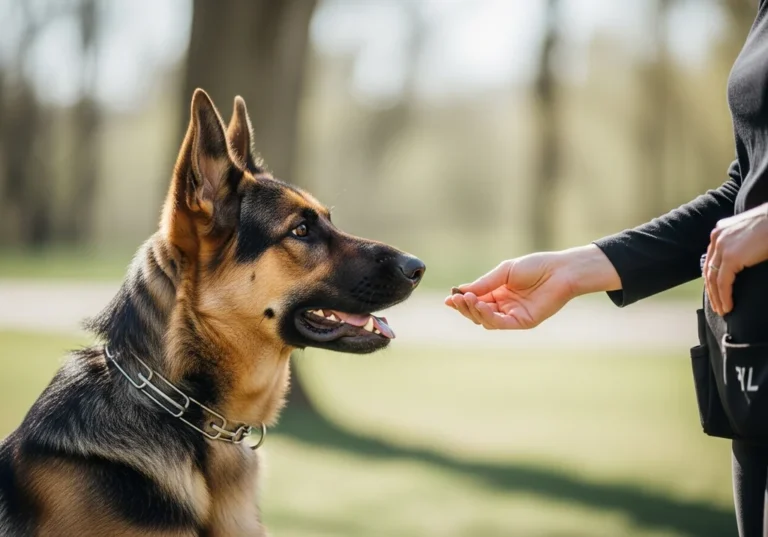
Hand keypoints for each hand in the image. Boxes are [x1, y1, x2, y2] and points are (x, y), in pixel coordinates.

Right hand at [444, 246, 619, 329]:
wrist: (560, 271)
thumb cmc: (535, 267)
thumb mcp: (504, 272)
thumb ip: (484, 283)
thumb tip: (460, 291)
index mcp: (498, 292)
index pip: (475, 300)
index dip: (461, 301)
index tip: (449, 298)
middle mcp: (504, 306)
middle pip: (477, 313)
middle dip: (464, 307)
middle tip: (456, 298)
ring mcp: (512, 315)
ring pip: (486, 320)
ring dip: (474, 311)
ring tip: (468, 299)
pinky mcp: (523, 322)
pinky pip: (500, 323)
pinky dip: (488, 316)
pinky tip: (481, 306)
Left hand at [704, 203, 767, 314]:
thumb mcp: (753, 234)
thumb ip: (743, 245)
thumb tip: (743, 260)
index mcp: (721, 230)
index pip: (711, 259)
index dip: (712, 277)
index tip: (716, 292)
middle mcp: (717, 237)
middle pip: (708, 269)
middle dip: (711, 290)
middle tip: (717, 306)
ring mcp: (722, 246)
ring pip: (712, 279)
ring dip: (716, 297)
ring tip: (722, 310)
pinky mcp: (731, 257)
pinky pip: (723, 282)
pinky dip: (724, 297)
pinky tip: (728, 307)